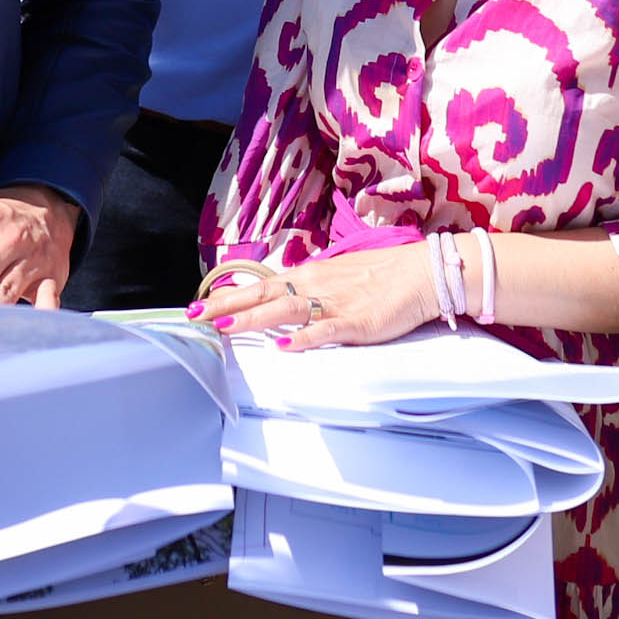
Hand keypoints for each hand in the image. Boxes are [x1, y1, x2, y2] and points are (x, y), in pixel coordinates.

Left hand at [192, 243, 439, 349]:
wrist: (422, 272)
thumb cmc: (381, 276)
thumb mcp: (338, 276)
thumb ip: (309, 288)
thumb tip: (281, 297)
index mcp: (310, 276)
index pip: (261, 287)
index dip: (230, 297)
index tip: (200, 306)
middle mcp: (316, 286)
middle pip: (264, 296)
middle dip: (228, 307)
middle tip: (196, 317)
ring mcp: (335, 304)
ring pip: (286, 310)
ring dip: (255, 319)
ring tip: (227, 327)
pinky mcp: (356, 322)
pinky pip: (325, 330)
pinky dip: (303, 338)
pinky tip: (284, 346)